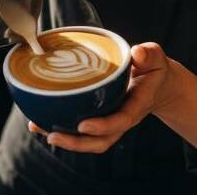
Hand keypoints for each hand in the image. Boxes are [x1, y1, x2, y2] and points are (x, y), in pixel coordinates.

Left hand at [28, 42, 177, 153]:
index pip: (120, 121)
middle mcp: (121, 119)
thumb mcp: (155, 58)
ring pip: (88, 140)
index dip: (102, 126)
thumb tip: (137, 54)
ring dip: (64, 139)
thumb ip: (148, 54)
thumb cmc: (153, 69)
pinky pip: (80, 130)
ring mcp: (109, 121)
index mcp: (136, 106)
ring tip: (39, 128)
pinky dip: (60, 128)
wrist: (158, 84)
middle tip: (53, 136)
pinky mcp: (99, 117)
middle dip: (76, 143)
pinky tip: (39, 122)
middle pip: (100, 141)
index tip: (83, 125)